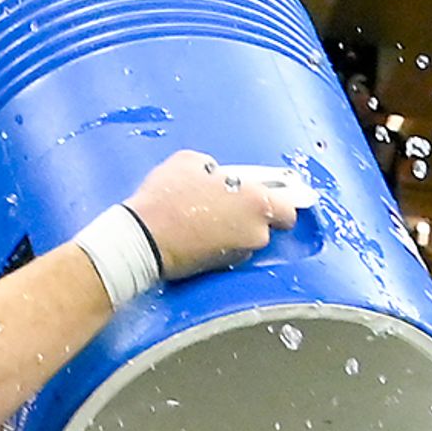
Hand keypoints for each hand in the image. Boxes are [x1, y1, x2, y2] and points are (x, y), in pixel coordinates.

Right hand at [123, 150, 302, 283]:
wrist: (143, 238)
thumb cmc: (168, 197)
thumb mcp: (191, 161)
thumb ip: (217, 170)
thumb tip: (218, 177)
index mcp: (256, 202)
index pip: (288, 209)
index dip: (281, 202)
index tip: (273, 197)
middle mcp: (255, 232)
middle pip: (267, 226)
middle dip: (253, 216)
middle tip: (230, 203)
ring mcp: (239, 254)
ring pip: (247, 239)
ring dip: (235, 229)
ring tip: (208, 216)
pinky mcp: (221, 268)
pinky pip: (230, 251)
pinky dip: (221, 243)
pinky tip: (200, 232)